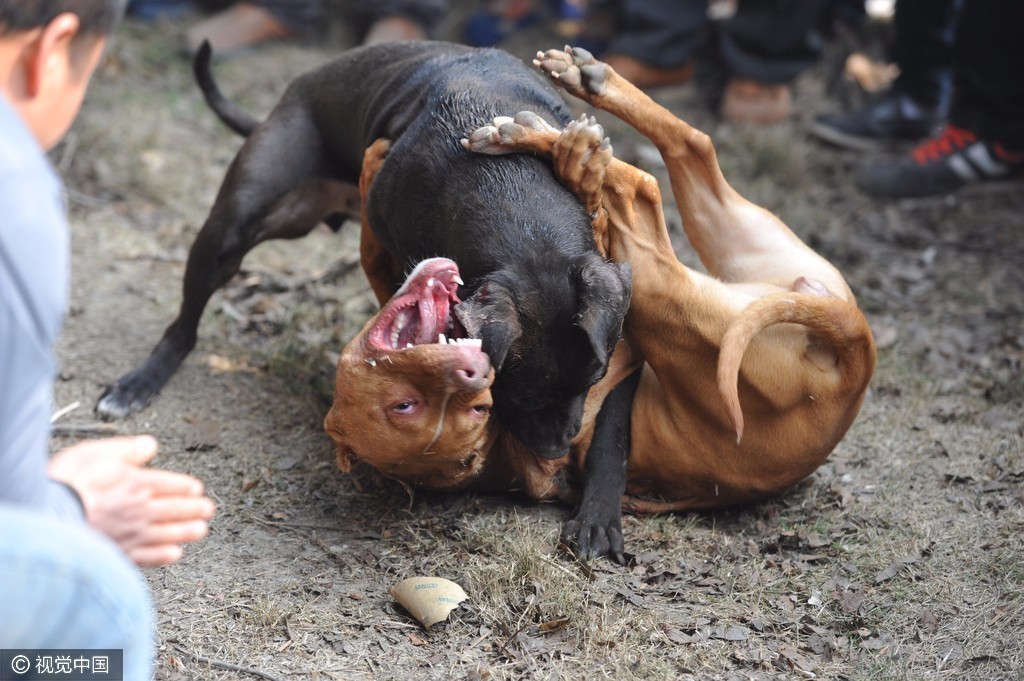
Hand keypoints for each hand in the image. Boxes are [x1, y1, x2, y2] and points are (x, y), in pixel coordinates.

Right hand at [48, 435, 214, 566]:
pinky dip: (165, 556)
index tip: (197, 489)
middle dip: (194, 509)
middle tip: (208, 510)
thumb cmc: (68, 484)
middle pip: (175, 510)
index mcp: (138, 483)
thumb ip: (128, 448)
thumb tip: (150, 445)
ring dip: (187, 531)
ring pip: (168, 533)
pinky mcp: (119, 554)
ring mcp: (131, 534)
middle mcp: (140, 510)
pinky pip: (149, 557)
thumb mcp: (99, 451)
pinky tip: (174, 555)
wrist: (47, 517)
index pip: (171, 485)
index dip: (186, 487)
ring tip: (201, 530)